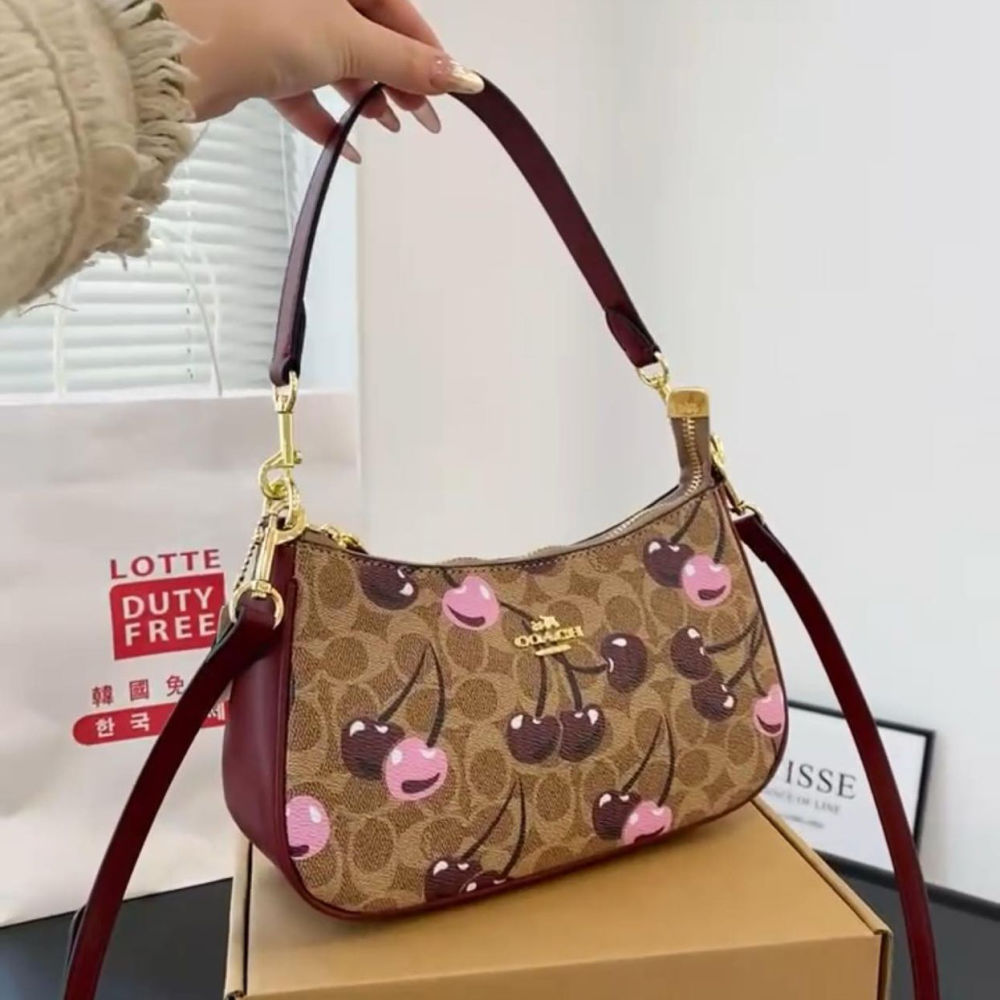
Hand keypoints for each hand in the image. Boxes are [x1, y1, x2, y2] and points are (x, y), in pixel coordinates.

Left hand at [160, 0, 483, 156]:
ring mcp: (278, 21)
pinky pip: (300, 88)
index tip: (446, 87)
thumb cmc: (253, 20)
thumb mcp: (349, 40)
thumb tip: (457, 74)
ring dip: (364, 97)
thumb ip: (405, 61)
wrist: (177, 53)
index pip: (396, 6)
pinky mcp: (255, 56)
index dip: (424, 49)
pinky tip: (346, 145)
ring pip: (335, 61)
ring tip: (385, 126)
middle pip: (367, 33)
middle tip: (422, 116)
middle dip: (396, 77)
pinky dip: (324, 116)